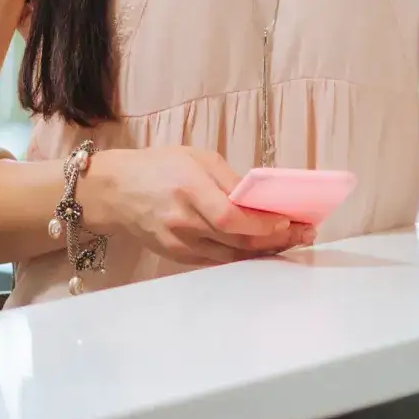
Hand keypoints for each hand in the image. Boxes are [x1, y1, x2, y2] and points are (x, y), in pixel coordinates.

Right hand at [81, 146, 313, 265]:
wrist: (114, 191)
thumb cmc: (159, 167)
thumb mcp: (198, 158)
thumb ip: (231, 180)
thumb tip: (264, 198)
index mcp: (189, 191)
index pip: (230, 218)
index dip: (262, 224)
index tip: (288, 221)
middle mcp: (183, 222)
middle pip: (236, 241)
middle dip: (275, 239)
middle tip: (304, 233)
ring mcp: (179, 244)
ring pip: (231, 256)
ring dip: (264, 250)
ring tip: (292, 241)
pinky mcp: (177, 255)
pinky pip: (218, 260)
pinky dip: (243, 255)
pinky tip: (263, 247)